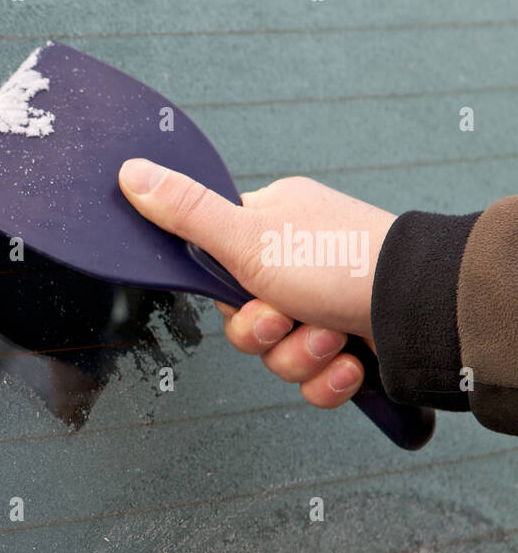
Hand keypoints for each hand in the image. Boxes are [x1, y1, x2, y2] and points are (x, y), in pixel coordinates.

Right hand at [118, 159, 395, 408]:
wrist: (420, 310)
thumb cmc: (341, 261)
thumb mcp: (246, 235)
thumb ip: (185, 212)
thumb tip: (131, 172)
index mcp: (275, 225)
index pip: (219, 268)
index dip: (224, 296)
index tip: (238, 293)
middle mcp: (301, 261)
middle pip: (247, 320)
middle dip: (265, 334)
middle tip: (286, 319)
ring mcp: (329, 303)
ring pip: (280, 354)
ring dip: (300, 358)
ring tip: (329, 339)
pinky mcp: (352, 344)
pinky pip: (316, 378)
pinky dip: (329, 379)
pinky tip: (348, 363)